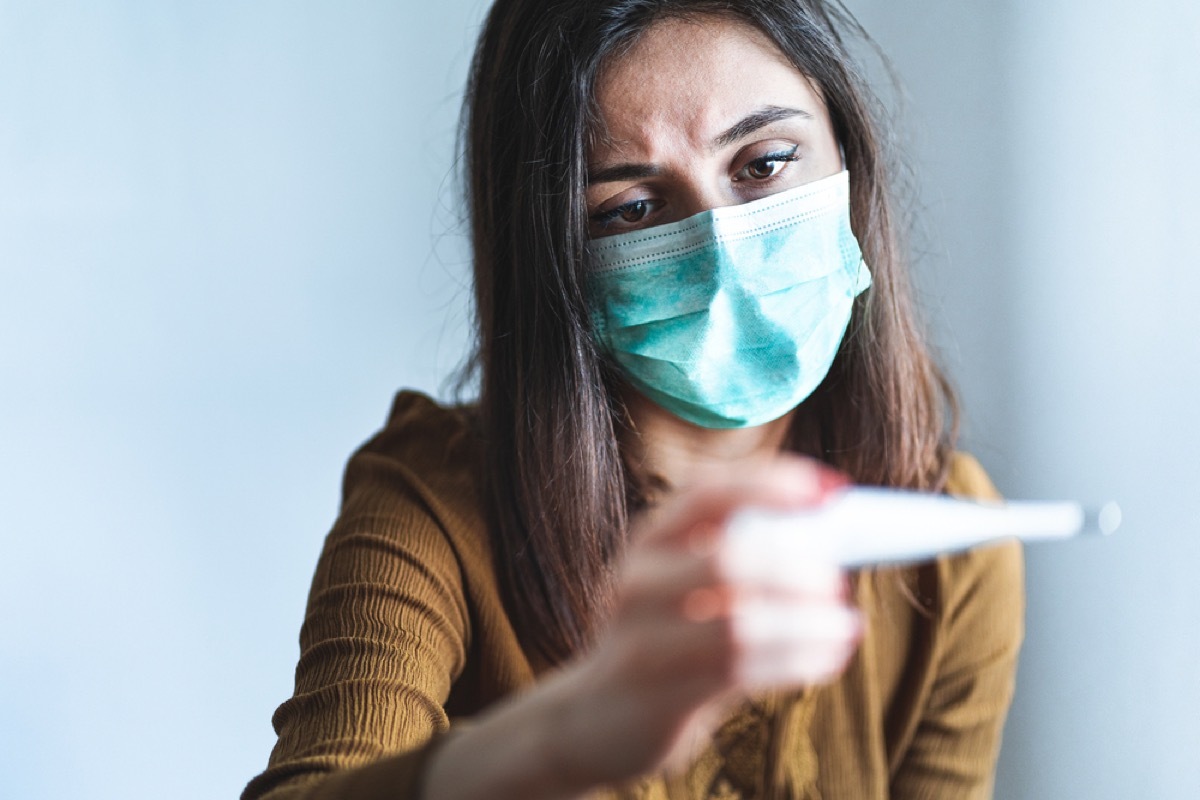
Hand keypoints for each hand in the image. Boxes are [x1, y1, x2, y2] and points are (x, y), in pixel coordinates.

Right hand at [546, 455, 862, 789]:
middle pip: (726, 558)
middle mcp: (638, 580)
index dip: (771, 485)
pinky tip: (827, 657)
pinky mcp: (658, 693)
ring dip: (807, 623)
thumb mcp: (684, 587)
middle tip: (838, 580)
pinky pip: (741, 671)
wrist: (594, 720)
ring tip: (846, 625)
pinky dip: (797, 661)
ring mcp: (643, 638)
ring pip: (739, 624)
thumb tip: (833, 539)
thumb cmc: (663, 641)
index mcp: (650, 539)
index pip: (707, 493)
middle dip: (796, 566)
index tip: (832, 490)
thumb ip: (740, 559)